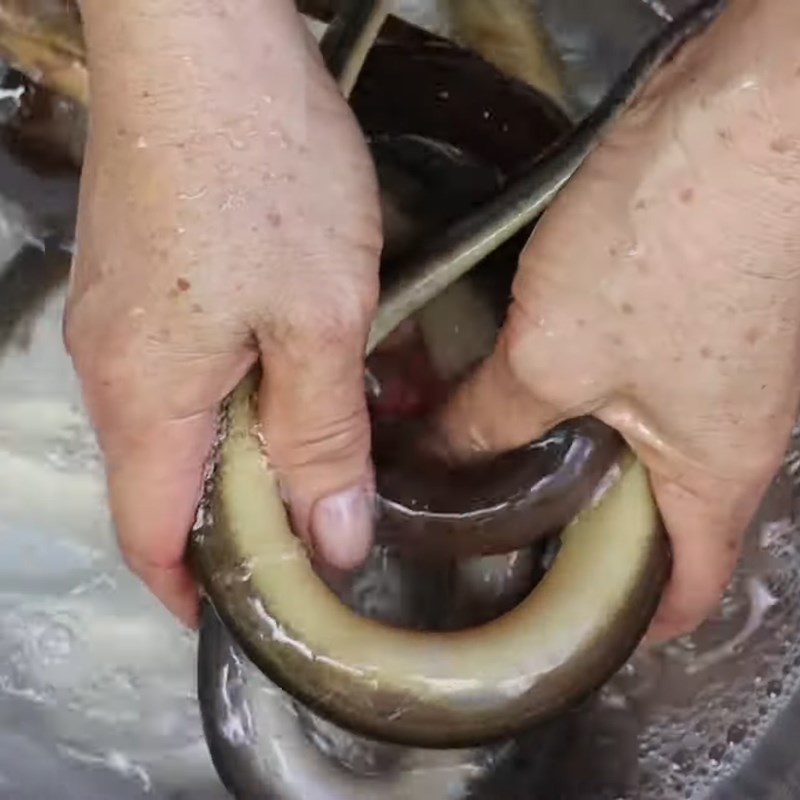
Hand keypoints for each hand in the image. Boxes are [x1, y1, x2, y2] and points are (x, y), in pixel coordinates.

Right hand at [64, 1, 380, 625]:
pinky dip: (257, 382)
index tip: (249, 613)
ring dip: (268, 438)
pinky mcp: (152, 279)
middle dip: (252, 512)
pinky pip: (198, 364)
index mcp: (147, 396)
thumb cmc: (259, 167)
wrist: (205, 38)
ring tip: (346, 428)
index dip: (195, 590)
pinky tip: (318, 357)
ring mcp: (129, 320)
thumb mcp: (319, 319)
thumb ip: (323, 436)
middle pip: (175, 483)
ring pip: (195, 421)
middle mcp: (118, 367)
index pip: (150, 537)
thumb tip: (330, 539)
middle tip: (328, 513)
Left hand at [438, 0, 799, 641]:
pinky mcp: (690, 308)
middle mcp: (723, 430)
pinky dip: (567, 378)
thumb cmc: (681, 245)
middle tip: (487, 524)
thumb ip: (493, 418)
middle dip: (566, 522)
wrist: (750, 112)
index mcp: (715, 473)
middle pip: (643, 511)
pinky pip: (624, 370)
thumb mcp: (556, 355)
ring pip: (625, 435)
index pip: (684, 590)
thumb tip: (442, 452)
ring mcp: (709, 367)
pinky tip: (508, 362)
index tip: (566, 627)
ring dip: (555, 440)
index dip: (630, 623)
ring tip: (476, 444)